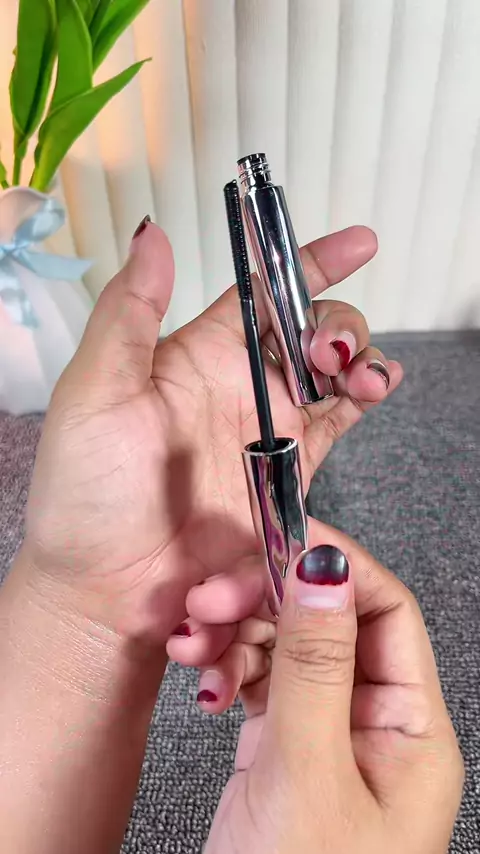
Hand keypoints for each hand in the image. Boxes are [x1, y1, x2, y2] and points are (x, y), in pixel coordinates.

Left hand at [23, 219, 401, 642]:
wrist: (106, 590)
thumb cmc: (86, 493)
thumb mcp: (93, 392)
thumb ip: (128, 313)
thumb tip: (151, 234)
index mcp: (195, 354)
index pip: (261, 292)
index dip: (307, 262)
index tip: (358, 244)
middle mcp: (238, 385)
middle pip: (309, 328)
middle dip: (335, 321)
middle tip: (327, 349)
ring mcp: (267, 430)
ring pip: (333, 373)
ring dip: (359, 358)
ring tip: (356, 372)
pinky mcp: (289, 476)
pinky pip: (339, 425)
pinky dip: (365, 401)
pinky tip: (375, 389)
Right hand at [203, 519, 463, 853]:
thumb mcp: (305, 777)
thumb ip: (314, 668)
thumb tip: (323, 573)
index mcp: (410, 732)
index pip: (385, 613)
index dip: (333, 569)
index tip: (276, 541)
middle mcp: (374, 728)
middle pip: (327, 623)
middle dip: (264, 599)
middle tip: (210, 594)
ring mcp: (325, 737)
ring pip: (286, 648)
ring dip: (236, 631)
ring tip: (191, 638)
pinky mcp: (282, 750)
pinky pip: (259, 682)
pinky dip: (227, 669)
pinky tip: (202, 678)